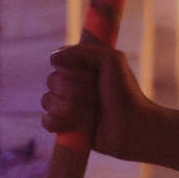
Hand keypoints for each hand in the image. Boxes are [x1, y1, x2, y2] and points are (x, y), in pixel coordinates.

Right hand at [43, 39, 156, 159]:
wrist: (132, 126)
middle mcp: (71, 84)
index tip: (91, 75)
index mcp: (81, 67)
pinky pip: (46, 121)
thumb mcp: (112, 60)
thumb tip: (53, 59)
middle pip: (51, 81)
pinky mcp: (65, 127)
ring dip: (70, 108)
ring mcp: (66, 106)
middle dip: (74, 90)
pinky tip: (78, 125)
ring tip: (91, 113)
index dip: (71, 70)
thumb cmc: (125, 93)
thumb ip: (84, 51)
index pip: (57, 61)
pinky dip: (59, 122)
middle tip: (95, 97)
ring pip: (47, 101)